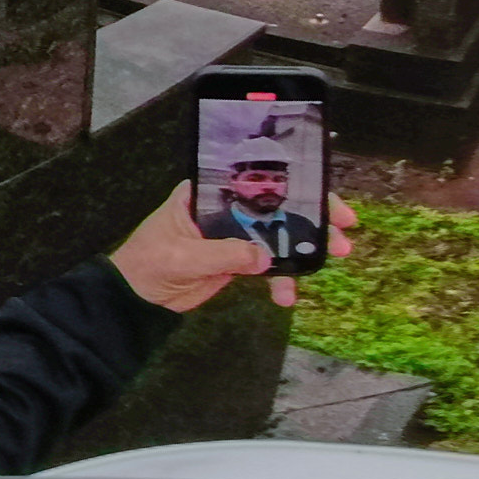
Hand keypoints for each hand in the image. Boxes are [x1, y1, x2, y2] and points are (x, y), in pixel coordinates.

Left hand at [110, 193, 364, 312]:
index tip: (325, 198)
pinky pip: (271, 264)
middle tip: (343, 232)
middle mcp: (229, 206)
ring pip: (281, 235)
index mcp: (210, 191)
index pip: (259, 179)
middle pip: (280, 204)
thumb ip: (223, 254)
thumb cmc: (149, 263)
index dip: (297, 185)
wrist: (135, 299)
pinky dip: (283, 278)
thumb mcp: (182, 255)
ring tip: (331, 261)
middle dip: (314, 217)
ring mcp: (236, 233)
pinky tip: (287, 294)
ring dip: (306, 249)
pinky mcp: (239, 259)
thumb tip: (264, 259)